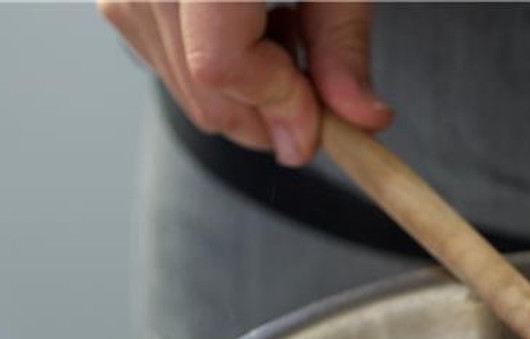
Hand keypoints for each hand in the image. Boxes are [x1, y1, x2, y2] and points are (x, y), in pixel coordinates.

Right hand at [98, 1, 391, 166]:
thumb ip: (343, 47)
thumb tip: (363, 122)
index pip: (222, 68)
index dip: (279, 106)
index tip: (320, 122)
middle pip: (205, 91)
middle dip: (271, 115)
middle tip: (315, 93)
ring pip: (187, 89)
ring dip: (248, 93)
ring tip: (281, 31)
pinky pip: (167, 64)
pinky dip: (218, 70)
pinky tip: (249, 23)